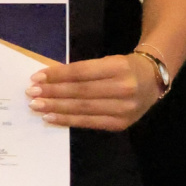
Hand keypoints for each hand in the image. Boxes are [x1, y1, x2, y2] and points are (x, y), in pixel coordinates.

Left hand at [26, 54, 160, 131]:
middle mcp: (124, 88)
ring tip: (37, 106)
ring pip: (83, 109)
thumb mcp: (107, 61)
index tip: (37, 77)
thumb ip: (83, 70)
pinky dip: (67, 121)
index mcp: (119, 67)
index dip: (58, 75)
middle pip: (81, 92)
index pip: (82, 72)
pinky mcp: (121, 124)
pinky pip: (89, 123)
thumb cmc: (123, 68)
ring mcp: (124, 109)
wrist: (153, 80)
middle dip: (53, 93)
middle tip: (31, 93)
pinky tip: (51, 118)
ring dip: (56, 108)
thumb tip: (48, 78)